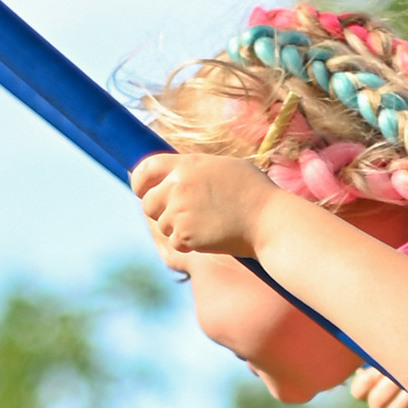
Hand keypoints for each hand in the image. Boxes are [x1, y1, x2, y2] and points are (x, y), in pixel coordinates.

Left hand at [131, 147, 279, 266]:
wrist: (268, 220)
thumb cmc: (254, 192)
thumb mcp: (222, 167)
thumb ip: (194, 169)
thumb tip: (174, 174)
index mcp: (186, 164)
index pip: (145, 169)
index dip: (138, 181)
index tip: (140, 190)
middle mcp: (178, 186)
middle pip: (147, 203)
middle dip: (159, 211)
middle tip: (182, 215)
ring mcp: (179, 212)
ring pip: (162, 225)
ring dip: (178, 228)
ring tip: (206, 224)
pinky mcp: (185, 236)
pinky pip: (175, 242)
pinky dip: (189, 243)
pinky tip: (210, 236)